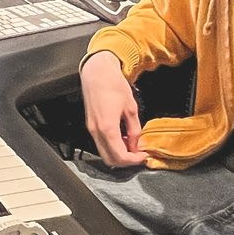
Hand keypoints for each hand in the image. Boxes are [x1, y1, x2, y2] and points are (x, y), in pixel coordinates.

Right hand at [80, 51, 147, 166]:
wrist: (97, 73)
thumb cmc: (113, 85)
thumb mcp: (130, 108)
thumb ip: (134, 129)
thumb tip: (137, 143)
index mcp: (108, 128)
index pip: (120, 156)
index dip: (134, 160)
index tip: (143, 156)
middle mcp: (97, 131)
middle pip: (110, 159)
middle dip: (125, 161)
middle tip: (138, 155)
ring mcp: (92, 129)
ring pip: (104, 153)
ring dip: (118, 154)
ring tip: (132, 145)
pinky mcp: (90, 126)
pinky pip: (101, 144)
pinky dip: (112, 146)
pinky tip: (122, 138)